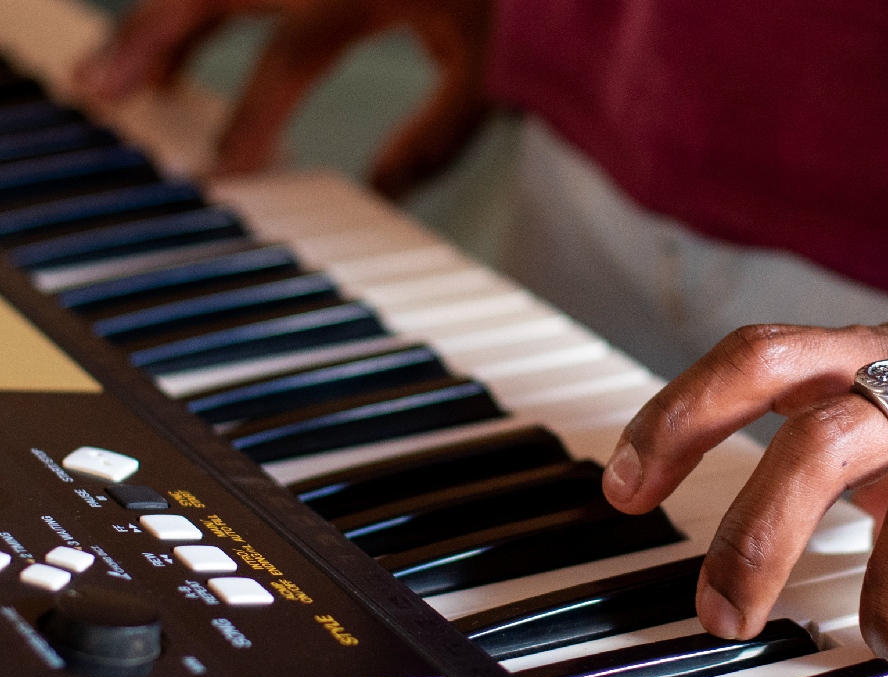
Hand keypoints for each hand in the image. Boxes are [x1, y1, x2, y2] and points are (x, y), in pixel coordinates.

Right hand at [75, 0, 491, 197]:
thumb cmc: (527, 1)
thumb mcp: (492, 73)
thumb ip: (436, 138)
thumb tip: (381, 191)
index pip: (286, 61)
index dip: (249, 120)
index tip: (222, 175)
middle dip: (154, 38)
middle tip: (106, 89)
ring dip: (172, 11)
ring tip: (131, 62)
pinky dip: (215, 3)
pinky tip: (192, 23)